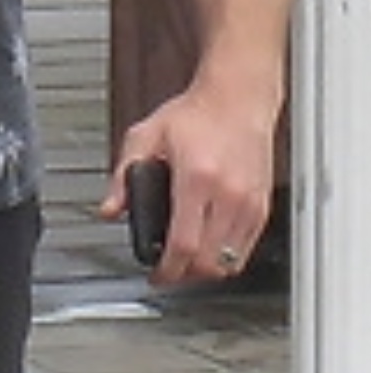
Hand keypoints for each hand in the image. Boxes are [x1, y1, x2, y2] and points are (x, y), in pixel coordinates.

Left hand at [102, 84, 275, 285]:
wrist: (238, 97)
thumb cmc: (197, 114)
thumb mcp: (146, 136)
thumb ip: (123, 176)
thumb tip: (110, 209)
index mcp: (197, 178)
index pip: (184, 244)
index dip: (168, 270)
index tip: (156, 275)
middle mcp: (228, 194)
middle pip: (208, 262)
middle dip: (184, 275)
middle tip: (168, 271)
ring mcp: (249, 202)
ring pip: (229, 262)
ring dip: (205, 270)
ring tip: (187, 262)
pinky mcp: (262, 205)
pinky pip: (245, 250)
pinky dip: (226, 258)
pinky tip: (209, 249)